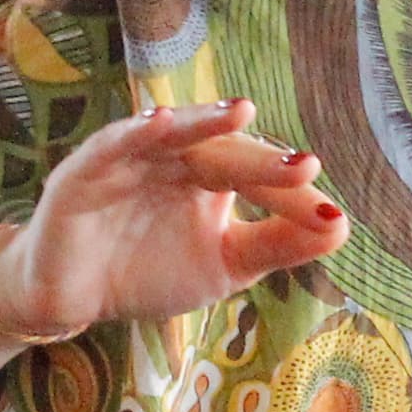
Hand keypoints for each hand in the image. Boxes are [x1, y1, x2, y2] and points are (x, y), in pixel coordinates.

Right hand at [0, 99, 346, 334]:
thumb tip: (340, 226)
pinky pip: (110, 145)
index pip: (260, 175)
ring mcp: (130, 158)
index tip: (329, 219)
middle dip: (263, 161)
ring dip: (203, 122)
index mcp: (211, 174)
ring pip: (171, 134)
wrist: (71, 299)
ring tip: (241, 112)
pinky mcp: (84, 170)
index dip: (292, 196)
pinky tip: (159, 123)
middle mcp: (175, 157)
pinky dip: (133, 134)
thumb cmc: (147, 271)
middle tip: (305, 168)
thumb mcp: (224, 264)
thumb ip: (277, 246)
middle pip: (224, 149)